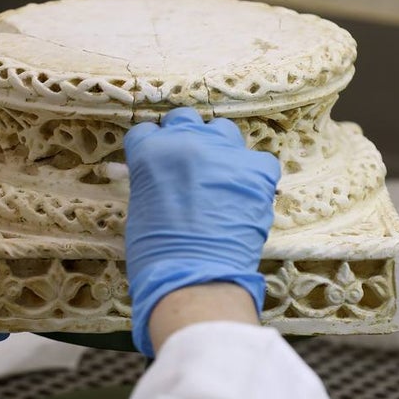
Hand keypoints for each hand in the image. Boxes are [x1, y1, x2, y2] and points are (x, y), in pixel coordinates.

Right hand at [123, 108, 280, 355]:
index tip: (154, 165)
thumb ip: (151, 182)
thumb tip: (161, 179)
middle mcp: (188, 141)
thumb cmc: (155, 254)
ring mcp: (226, 153)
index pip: (145, 133)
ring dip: (217, 148)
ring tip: (217, 175)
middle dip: (182, 138)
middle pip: (184, 120)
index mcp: (151, 151)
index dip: (149, 150)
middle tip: (184, 166)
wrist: (197, 278)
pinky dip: (252, 174)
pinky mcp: (257, 171)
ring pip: (222, 131)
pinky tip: (244, 194)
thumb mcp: (140, 208)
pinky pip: (258, 161)